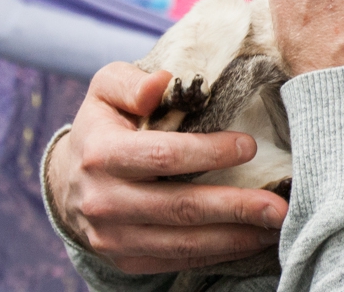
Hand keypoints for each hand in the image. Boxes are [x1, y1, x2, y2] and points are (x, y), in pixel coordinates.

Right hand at [47, 63, 287, 273]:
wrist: (66, 181)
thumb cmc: (103, 125)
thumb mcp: (106, 90)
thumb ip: (132, 83)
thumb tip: (161, 81)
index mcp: (103, 154)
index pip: (164, 156)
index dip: (210, 153)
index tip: (250, 146)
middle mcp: (105, 200)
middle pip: (180, 207)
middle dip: (235, 207)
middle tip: (278, 206)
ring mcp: (113, 237)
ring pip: (183, 242)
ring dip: (235, 237)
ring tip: (275, 226)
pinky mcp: (126, 259)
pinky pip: (178, 260)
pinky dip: (218, 254)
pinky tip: (250, 241)